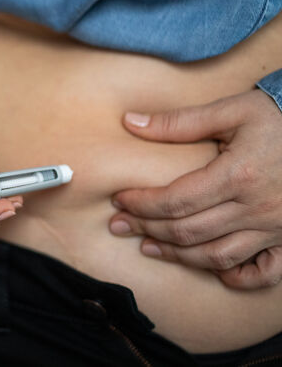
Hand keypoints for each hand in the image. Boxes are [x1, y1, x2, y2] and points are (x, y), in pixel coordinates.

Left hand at [108, 89, 281, 288]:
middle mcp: (258, 208)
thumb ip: (180, 121)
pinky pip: (263, 272)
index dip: (141, 204)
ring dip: (177, 255)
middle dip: (147, 229)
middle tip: (120, 225)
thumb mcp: (232, 109)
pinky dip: (236, 276)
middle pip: (189, 231)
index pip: (175, 200)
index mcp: (238, 175)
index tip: (119, 200)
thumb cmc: (279, 116)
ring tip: (148, 246)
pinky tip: (211, 269)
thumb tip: (130, 122)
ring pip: (217, 256)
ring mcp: (277, 228)